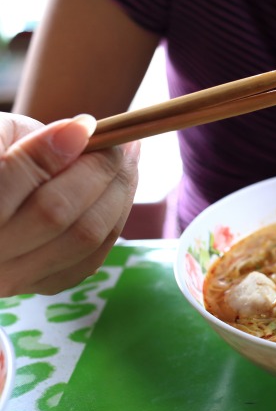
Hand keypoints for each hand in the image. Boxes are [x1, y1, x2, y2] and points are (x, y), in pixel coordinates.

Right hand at [0, 113, 138, 295]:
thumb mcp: (0, 137)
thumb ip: (31, 140)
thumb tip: (81, 131)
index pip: (12, 178)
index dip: (59, 149)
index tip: (87, 125)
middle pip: (57, 214)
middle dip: (100, 171)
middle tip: (119, 142)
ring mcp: (11, 278)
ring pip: (85, 238)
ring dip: (119, 193)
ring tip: (127, 160)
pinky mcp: (41, 285)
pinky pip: (93, 256)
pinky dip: (115, 218)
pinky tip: (119, 190)